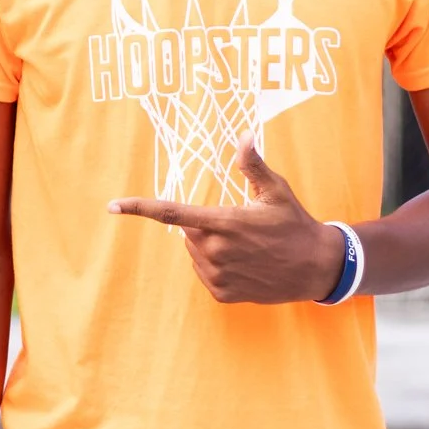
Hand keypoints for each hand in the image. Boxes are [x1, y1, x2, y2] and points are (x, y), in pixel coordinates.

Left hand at [107, 135, 341, 303]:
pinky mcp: (222, 293)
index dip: (138, 208)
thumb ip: (252, 165)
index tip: (112, 206)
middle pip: (188, 232)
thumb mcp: (276, 191)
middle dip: (205, 225)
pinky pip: (206, 274)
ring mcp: (217, 275)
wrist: (316, 268)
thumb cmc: (295, 224)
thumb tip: (243, 135)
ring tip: (246, 247)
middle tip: (239, 226)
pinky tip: (245, 264)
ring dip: (210, 247)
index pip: (170, 213)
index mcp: (222, 222)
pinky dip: (218, 267)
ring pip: (195, 253)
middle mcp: (215, 250)